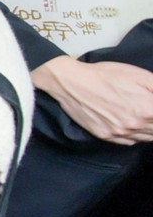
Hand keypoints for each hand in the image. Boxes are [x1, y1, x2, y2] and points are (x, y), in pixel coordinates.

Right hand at [33, 57, 152, 144]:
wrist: (71, 83)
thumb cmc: (105, 75)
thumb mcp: (139, 75)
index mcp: (147, 109)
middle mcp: (135, 126)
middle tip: (149, 111)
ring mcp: (119, 133)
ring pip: (147, 138)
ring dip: (150, 130)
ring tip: (145, 118)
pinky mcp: (105, 136)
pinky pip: (130, 142)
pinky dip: (136, 136)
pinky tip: (133, 124)